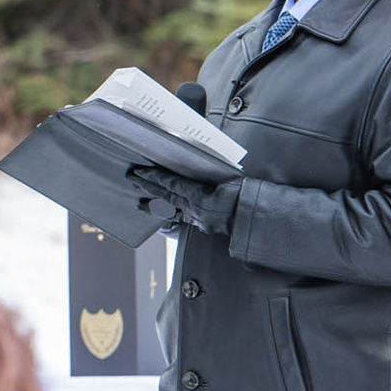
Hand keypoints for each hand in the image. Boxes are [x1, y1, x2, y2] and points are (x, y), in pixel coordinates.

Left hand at [128, 164, 243, 236]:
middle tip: (131, 179)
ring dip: (154, 206)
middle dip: (147, 186)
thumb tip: (195, 165)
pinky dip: (172, 217)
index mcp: (200, 196)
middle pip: (166, 195)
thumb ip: (208, 177)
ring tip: (140, 204)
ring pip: (171, 210)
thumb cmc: (247, 196)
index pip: (171, 183)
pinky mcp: (203, 225)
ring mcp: (198, 218)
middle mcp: (195, 209)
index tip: (140, 171)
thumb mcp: (228, 181)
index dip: (154, 177)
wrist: (258, 219)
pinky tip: (164, 217)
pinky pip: (183, 220)